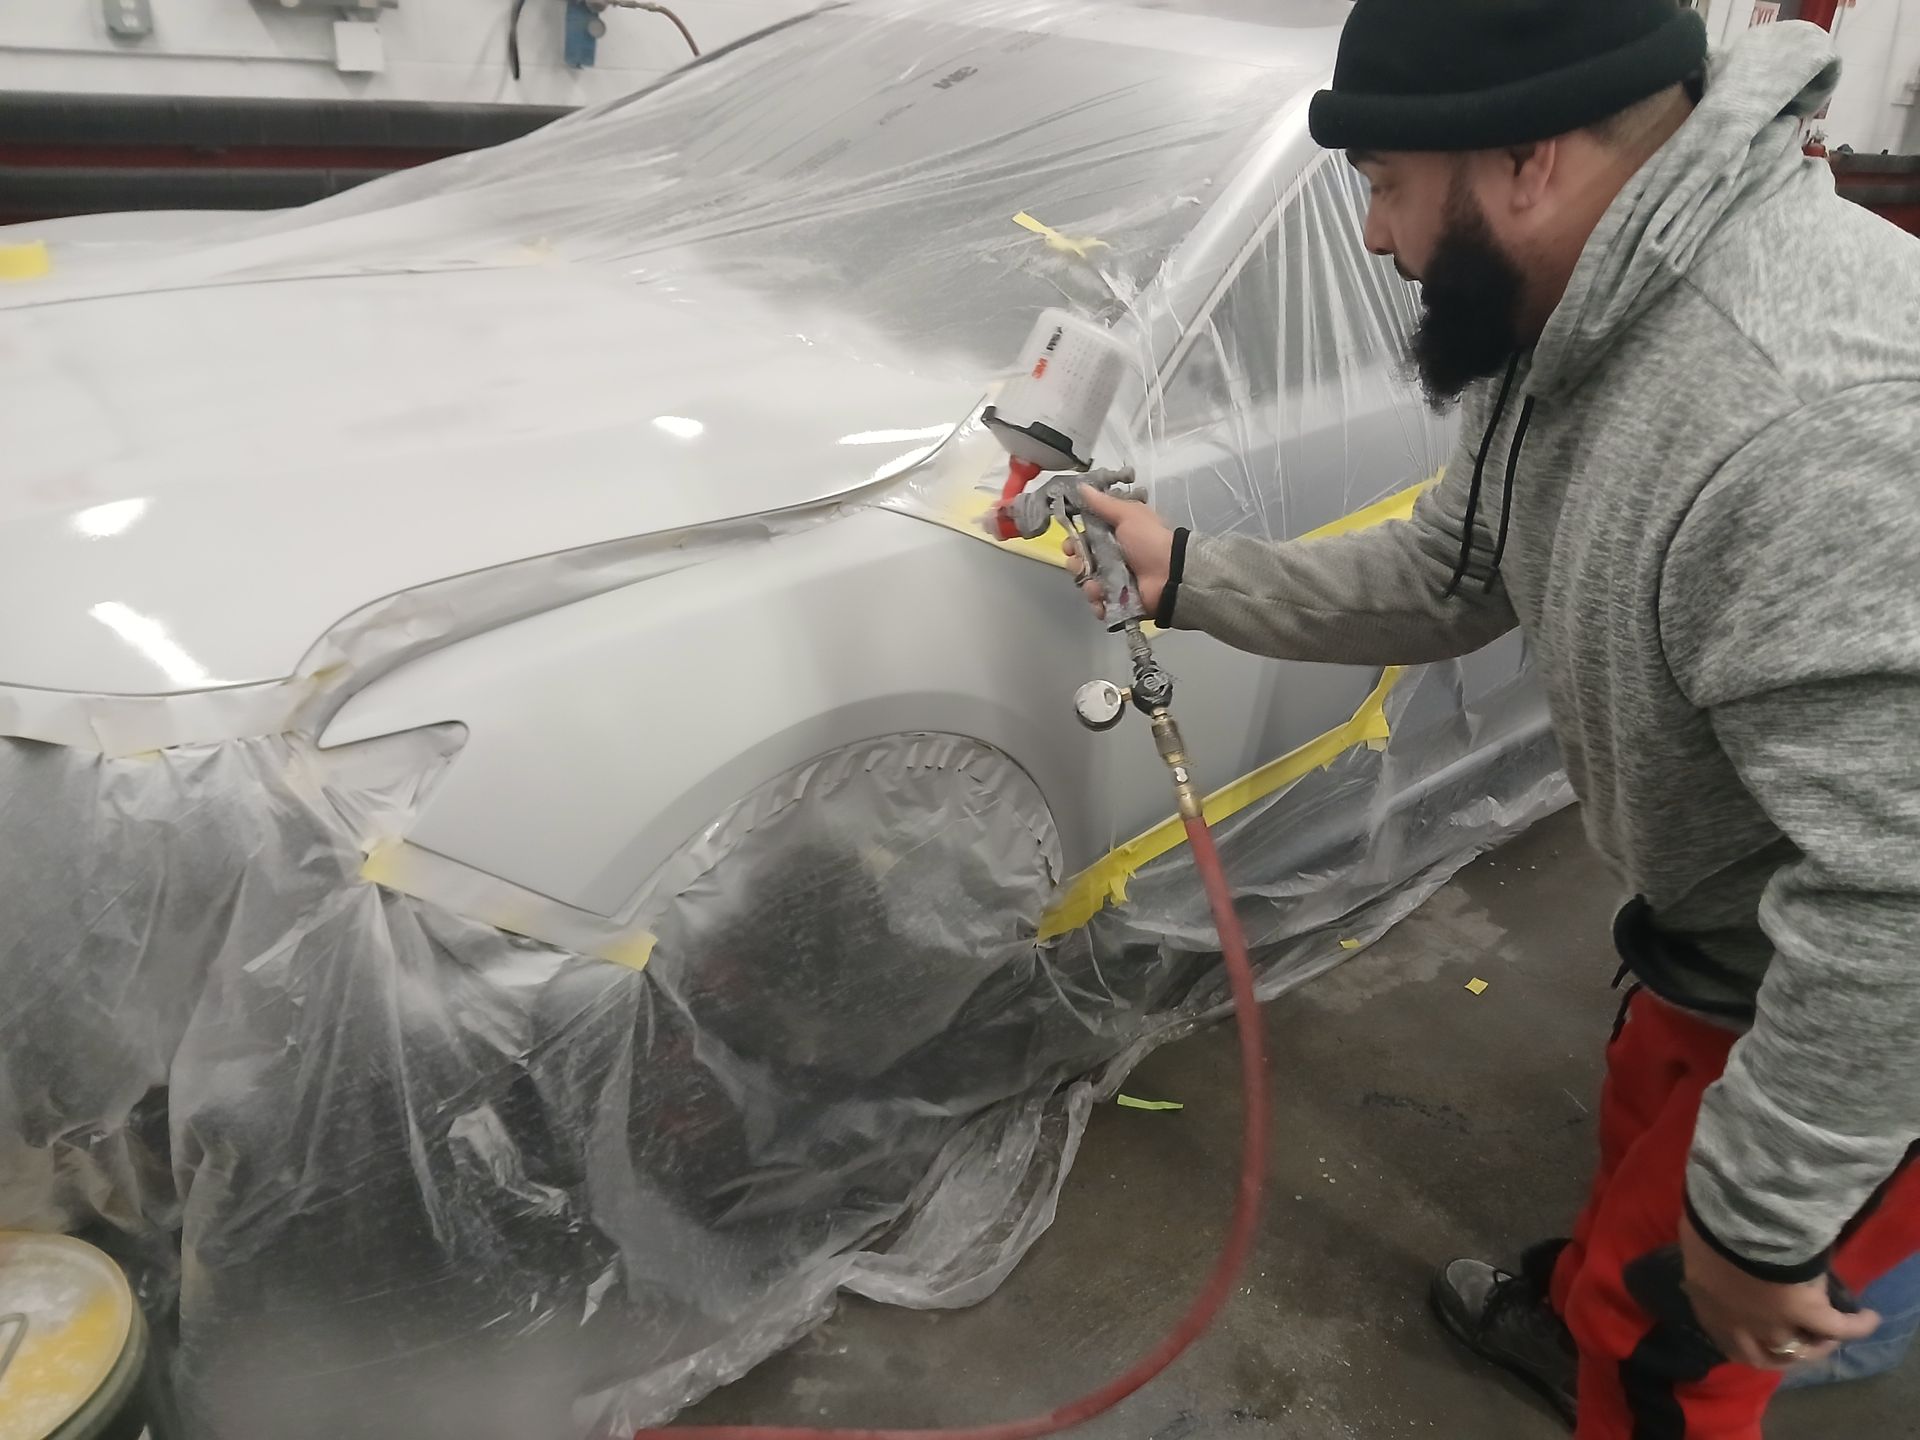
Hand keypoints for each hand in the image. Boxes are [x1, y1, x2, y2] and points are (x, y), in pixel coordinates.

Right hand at [1061, 484, 1175, 621]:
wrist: (1171, 573)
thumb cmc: (1149, 540)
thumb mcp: (1128, 515)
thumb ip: (1103, 504)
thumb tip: (1081, 486)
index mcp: (1111, 537)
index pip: (1082, 540)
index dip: (1072, 543)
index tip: (1069, 545)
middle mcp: (1110, 558)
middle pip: (1080, 563)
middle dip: (1077, 565)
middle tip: (1082, 566)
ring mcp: (1114, 581)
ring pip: (1087, 584)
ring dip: (1088, 586)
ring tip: (1098, 588)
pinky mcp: (1118, 601)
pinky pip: (1099, 604)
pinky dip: (1098, 604)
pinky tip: (1103, 600)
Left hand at [1678, 1212, 1879, 1369]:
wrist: (1734, 1218)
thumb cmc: (1707, 1222)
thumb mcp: (1699, 1243)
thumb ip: (1708, 1257)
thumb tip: (1716, 1252)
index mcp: (1709, 1305)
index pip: (1726, 1338)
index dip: (1745, 1342)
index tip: (1756, 1336)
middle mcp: (1741, 1324)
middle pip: (1766, 1356)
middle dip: (1783, 1354)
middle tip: (1798, 1343)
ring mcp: (1776, 1322)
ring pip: (1801, 1349)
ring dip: (1818, 1345)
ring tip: (1832, 1336)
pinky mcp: (1807, 1312)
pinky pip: (1838, 1327)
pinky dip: (1857, 1326)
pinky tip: (1869, 1318)